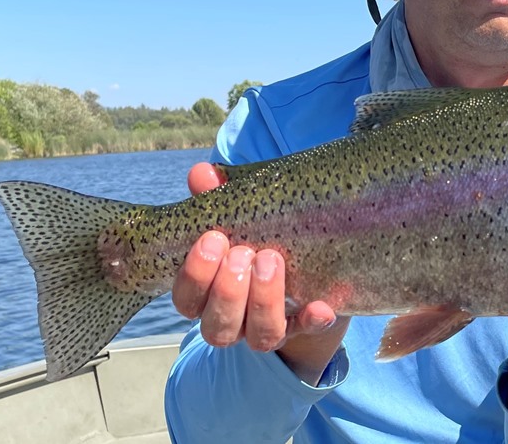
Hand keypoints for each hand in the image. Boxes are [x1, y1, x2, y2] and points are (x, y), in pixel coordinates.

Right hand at [172, 162, 347, 382]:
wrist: (307, 261)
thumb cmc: (258, 234)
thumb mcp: (240, 215)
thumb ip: (218, 197)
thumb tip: (202, 171)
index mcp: (207, 295)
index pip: (187, 299)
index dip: (195, 275)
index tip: (213, 238)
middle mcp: (233, 320)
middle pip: (217, 326)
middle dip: (228, 291)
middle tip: (243, 253)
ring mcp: (269, 326)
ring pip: (259, 335)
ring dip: (263, 301)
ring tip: (271, 261)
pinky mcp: (305, 325)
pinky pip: (308, 331)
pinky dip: (312, 320)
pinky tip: (320, 306)